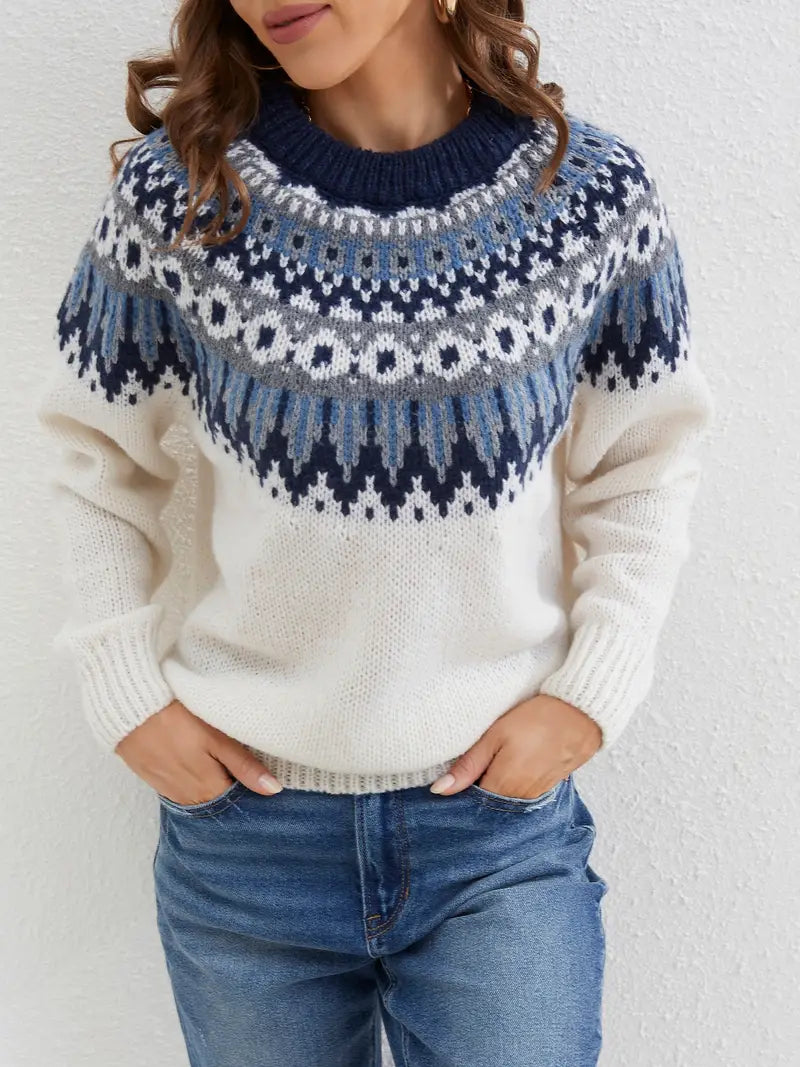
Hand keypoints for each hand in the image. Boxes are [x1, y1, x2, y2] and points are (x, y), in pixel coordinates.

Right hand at [115, 700, 282, 803]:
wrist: (130, 711)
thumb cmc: (179, 720)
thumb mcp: (218, 739)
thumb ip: (245, 767)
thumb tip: (274, 790)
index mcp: (208, 791)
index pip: (238, 801)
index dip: (251, 788)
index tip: (261, 772)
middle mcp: (188, 799)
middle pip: (219, 799)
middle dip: (232, 785)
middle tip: (239, 761)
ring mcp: (170, 791)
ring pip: (200, 794)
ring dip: (211, 781)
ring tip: (218, 759)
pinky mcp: (155, 779)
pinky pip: (181, 787)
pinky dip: (192, 778)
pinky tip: (196, 760)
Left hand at [429, 694, 601, 797]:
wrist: (581, 713)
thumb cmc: (536, 719)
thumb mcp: (495, 736)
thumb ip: (468, 766)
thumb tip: (439, 790)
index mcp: (503, 787)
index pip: (471, 803)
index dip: (460, 792)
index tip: (452, 780)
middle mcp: (520, 798)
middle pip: (489, 804)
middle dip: (477, 792)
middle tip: (472, 769)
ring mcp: (536, 795)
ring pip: (506, 799)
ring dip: (496, 787)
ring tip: (493, 764)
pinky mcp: (548, 788)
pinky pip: (522, 794)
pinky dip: (513, 784)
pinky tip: (512, 765)